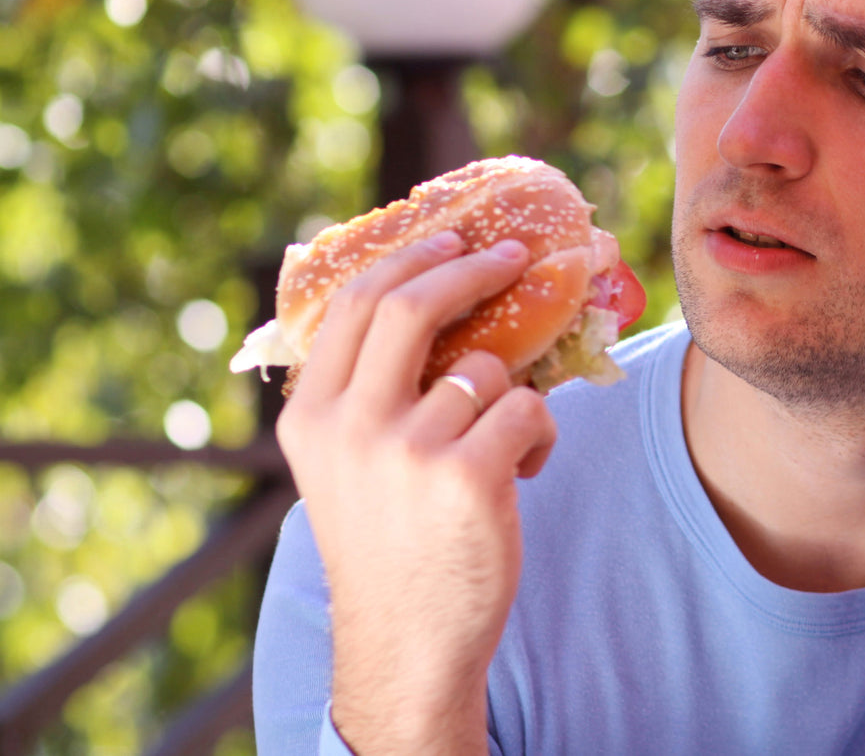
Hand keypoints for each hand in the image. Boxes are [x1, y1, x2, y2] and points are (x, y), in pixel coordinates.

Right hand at [274, 232, 558, 754]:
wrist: (409, 639)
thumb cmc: (389, 541)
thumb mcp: (344, 463)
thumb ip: (365, 391)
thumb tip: (427, 293)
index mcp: (311, 416)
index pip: (358, 303)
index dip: (412, 258)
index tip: (453, 236)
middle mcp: (350, 426)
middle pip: (413, 304)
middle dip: (472, 267)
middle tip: (514, 254)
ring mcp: (407, 450)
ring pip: (487, 370)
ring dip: (514, 395)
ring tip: (505, 445)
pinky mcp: (468, 477)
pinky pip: (528, 412)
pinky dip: (541, 436)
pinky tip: (524, 473)